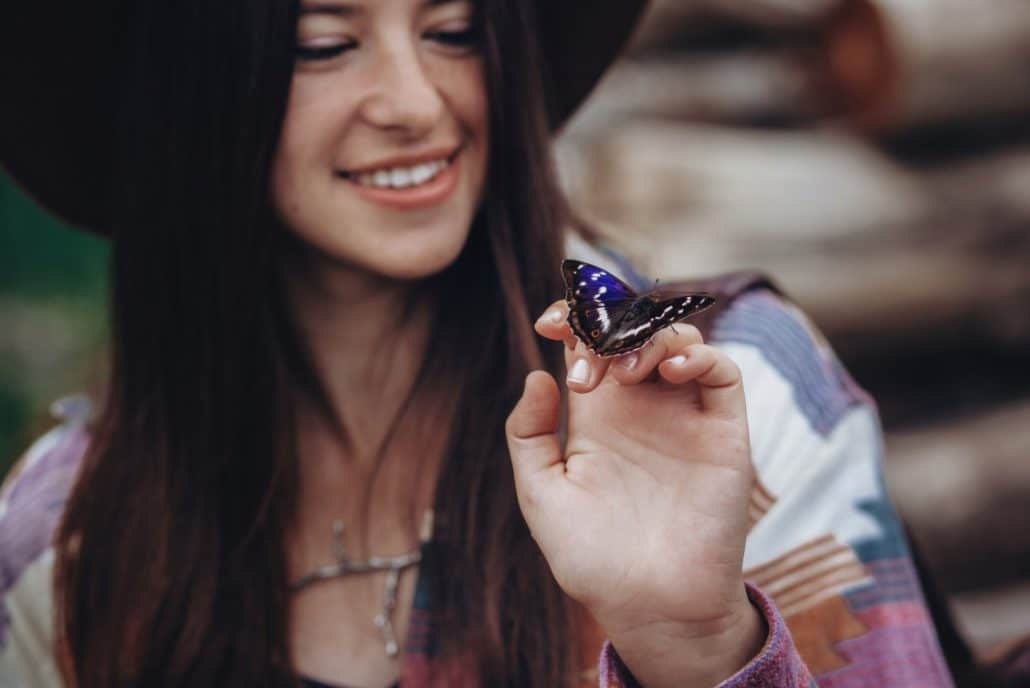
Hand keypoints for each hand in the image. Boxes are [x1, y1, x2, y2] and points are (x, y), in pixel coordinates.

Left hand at [505, 300, 764, 687]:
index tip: (549, 322)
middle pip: (632, 328)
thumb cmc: (592, 560)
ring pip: (677, 338)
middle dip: (608, 322)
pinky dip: (699, 354)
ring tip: (624, 374)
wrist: (652, 609)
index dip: (573, 316)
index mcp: (597, 416)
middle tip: (589, 364)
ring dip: (648, 336)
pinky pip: (722, 372)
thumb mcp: (541, 496)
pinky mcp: (723, 433)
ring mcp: (683, 416)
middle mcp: (641, 407)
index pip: (589, 342)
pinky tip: (669, 371)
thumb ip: (528, 435)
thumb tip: (538, 374)